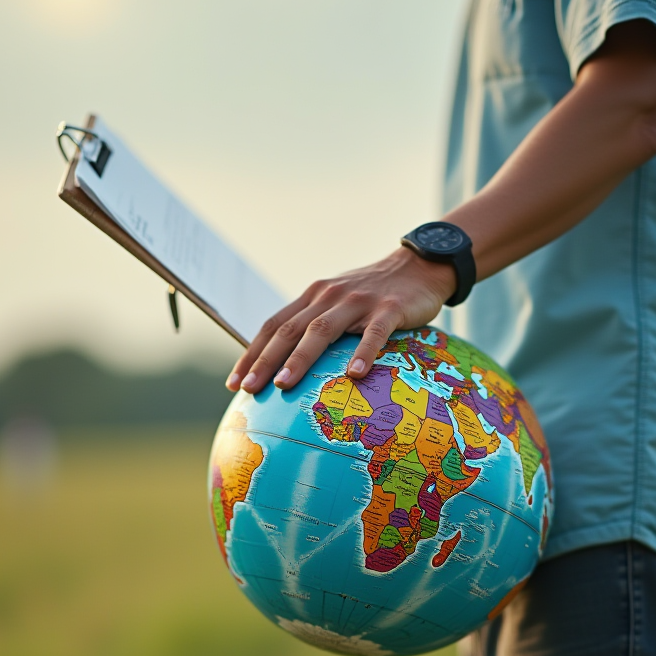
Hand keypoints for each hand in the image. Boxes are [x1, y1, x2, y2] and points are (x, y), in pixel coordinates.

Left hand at [226, 247, 456, 392]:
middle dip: (266, 360)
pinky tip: (355, 375)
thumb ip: (317, 326)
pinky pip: (374, 334)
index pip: (274, 325)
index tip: (235, 383)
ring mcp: (359, 302)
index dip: (252, 353)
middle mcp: (329, 297)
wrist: (420, 266)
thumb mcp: (340, 304)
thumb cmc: (376, 295)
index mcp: (313, 297)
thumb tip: (290, 367)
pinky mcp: (390, 309)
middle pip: (290, 330)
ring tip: (285, 384)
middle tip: (250, 389)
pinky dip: (363, 353)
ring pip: (322, 331)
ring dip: (301, 358)